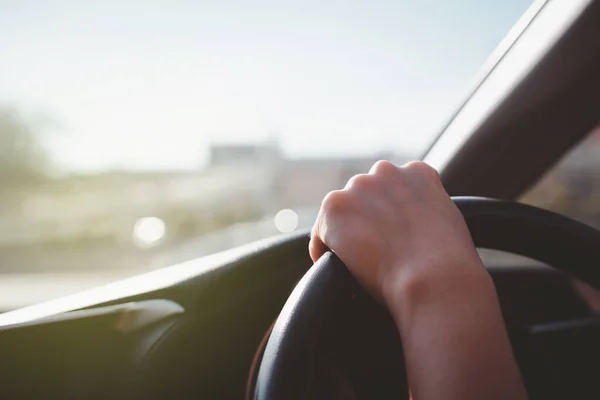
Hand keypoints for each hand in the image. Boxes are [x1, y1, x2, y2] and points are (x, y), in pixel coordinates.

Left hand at [309, 160, 483, 304]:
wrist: (434, 277)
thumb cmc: (448, 265)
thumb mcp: (448, 225)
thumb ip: (426, 214)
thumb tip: (413, 229)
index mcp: (419, 172)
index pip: (393, 187)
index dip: (388, 214)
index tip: (390, 236)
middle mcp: (387, 172)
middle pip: (364, 195)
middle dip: (365, 219)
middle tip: (372, 252)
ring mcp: (358, 187)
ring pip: (341, 213)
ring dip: (344, 233)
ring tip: (357, 262)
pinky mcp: (334, 207)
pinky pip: (320, 233)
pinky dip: (324, 251)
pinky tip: (338, 269)